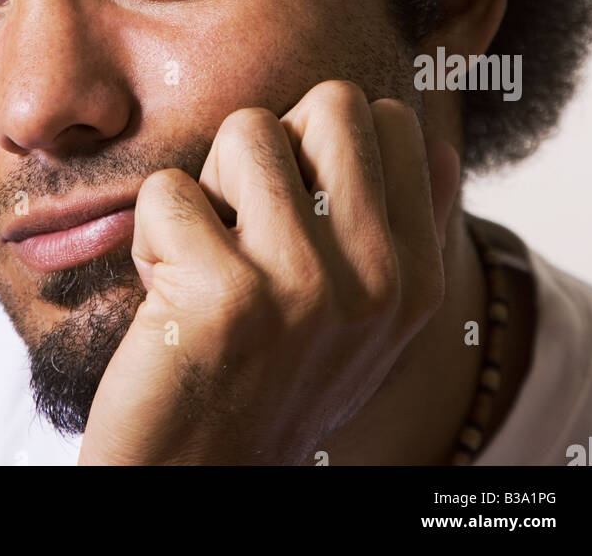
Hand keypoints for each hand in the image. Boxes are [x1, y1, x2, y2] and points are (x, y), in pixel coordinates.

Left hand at [77, 80, 460, 465]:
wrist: (197, 488)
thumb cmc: (268, 384)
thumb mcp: (363, 321)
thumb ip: (401, 229)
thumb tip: (441, 144)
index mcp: (416, 278)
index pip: (387, 121)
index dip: (320, 148)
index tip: (295, 219)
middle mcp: (378, 280)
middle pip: (329, 103)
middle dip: (271, 148)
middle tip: (245, 227)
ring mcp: (306, 286)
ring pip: (245, 131)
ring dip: (206, 192)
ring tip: (205, 266)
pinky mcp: (225, 296)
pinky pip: (169, 190)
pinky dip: (150, 238)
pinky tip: (168, 304)